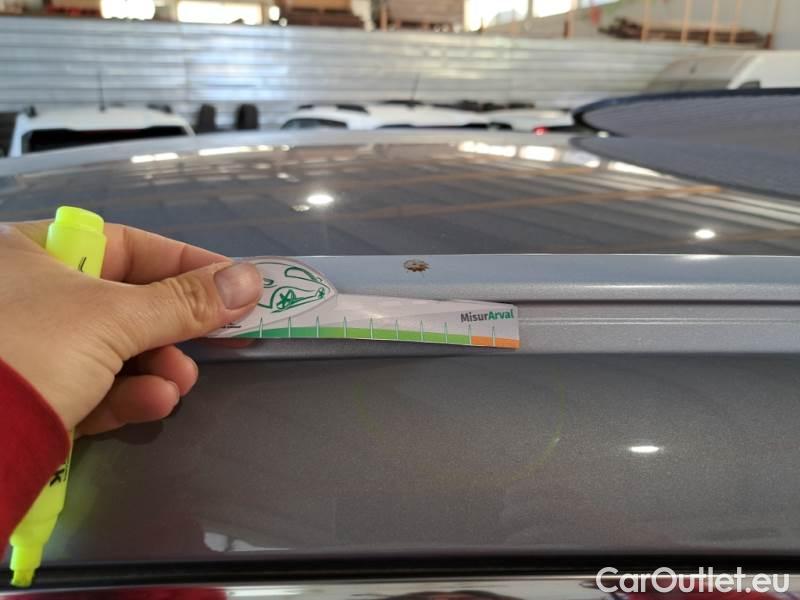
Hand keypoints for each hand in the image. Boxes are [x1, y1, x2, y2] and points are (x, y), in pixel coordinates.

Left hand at [0, 221, 261, 435]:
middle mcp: (26, 295)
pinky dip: (127, 395)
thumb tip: (249, 281)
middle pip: (125, 303)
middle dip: (173, 328)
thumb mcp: (112, 318)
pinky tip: (154, 402)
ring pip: (112, 351)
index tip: (233, 282)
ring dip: (155, 367)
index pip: (127, 246)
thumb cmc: (29, 349)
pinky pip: (92, 388)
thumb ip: (184, 301)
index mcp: (30, 253)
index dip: (187, 263)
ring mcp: (29, 350)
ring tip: (178, 383)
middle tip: (219, 338)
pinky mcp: (33, 398)